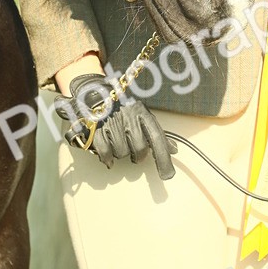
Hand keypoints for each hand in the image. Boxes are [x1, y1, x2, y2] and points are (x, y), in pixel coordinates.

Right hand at [54, 73, 177, 179]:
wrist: (93, 93)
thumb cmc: (122, 108)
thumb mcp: (141, 115)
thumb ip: (156, 133)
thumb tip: (174, 150)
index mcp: (142, 113)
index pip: (156, 137)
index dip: (163, 158)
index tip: (167, 175)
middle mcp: (128, 117)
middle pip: (139, 149)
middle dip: (137, 155)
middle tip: (132, 152)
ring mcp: (111, 123)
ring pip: (122, 153)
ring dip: (120, 152)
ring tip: (116, 142)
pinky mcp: (95, 130)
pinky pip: (105, 153)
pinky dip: (107, 157)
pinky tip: (107, 154)